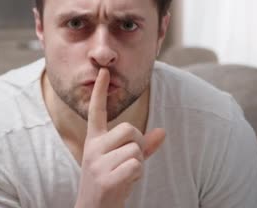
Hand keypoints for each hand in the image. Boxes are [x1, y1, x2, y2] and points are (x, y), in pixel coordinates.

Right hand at [74, 68, 165, 207]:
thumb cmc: (112, 183)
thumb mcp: (124, 161)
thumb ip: (143, 146)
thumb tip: (163, 132)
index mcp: (94, 140)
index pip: (97, 111)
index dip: (100, 91)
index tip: (103, 71)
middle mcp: (92, 148)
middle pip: (130, 129)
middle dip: (138, 145)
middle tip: (128, 162)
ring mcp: (96, 163)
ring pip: (136, 149)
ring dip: (138, 163)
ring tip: (124, 175)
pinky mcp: (105, 178)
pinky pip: (135, 165)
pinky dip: (136, 175)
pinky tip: (123, 184)